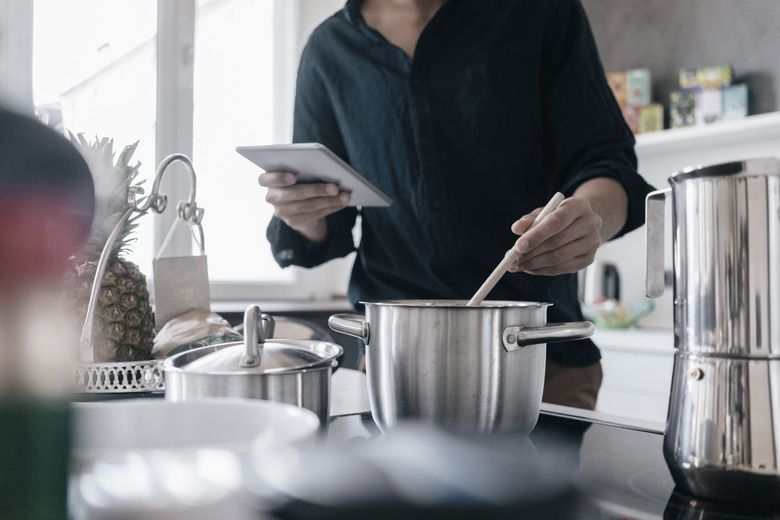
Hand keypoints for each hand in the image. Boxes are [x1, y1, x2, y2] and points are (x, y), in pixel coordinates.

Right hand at [258, 171, 350, 242]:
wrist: (297, 203)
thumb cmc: (299, 179)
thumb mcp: (297, 173)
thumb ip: (303, 169)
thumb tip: (327, 169)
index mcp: (267, 180)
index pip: (265, 179)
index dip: (279, 178)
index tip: (294, 177)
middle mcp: (271, 197)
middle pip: (294, 194)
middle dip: (317, 190)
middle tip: (335, 187)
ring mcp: (281, 212)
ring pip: (308, 206)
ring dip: (330, 201)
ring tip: (345, 196)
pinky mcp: (293, 222)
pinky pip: (315, 215)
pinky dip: (332, 207)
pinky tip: (343, 202)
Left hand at [506, 178, 627, 275]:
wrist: (584, 223)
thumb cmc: (559, 216)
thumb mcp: (545, 212)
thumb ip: (530, 219)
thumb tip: (516, 229)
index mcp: (579, 206)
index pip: (556, 222)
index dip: (536, 235)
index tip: (518, 246)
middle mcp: (590, 223)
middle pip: (557, 242)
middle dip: (531, 253)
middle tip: (512, 260)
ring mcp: (592, 243)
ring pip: (559, 258)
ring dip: (534, 264)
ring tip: (517, 266)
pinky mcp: (589, 259)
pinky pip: (562, 268)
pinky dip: (542, 270)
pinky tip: (529, 268)